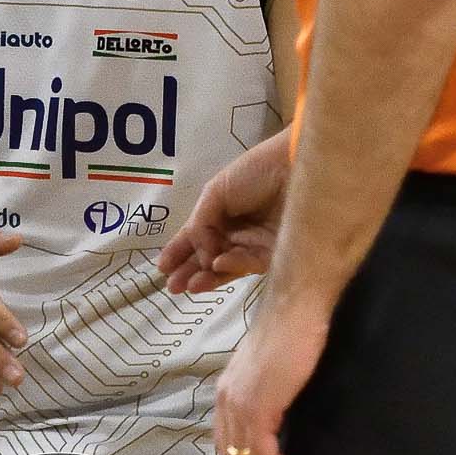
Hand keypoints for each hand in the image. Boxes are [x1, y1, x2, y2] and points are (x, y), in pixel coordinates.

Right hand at [160, 134, 290, 292]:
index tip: (161, 267)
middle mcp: (235, 232)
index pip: (195, 237)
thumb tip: (201, 255)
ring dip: (206, 276)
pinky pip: (248, 265)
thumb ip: (202, 224)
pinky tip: (216, 263)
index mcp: (219, 213)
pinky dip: (231, 265)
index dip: (178, 252)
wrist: (294, 168)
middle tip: (172, 286)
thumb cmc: (255, 173)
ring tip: (189, 285)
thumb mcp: (216, 191)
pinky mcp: (273, 254)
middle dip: (189, 271)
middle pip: (208, 257)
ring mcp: (254, 244)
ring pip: (226, 267)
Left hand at [213, 298, 329, 454]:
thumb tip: (283, 429)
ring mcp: (237, 403)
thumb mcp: (273, 373)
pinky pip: (260, 454)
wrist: (296, 306)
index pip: (227, 443)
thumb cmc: (293, 332)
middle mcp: (224, 399)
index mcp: (227, 392)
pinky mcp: (255, 406)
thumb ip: (270, 399)